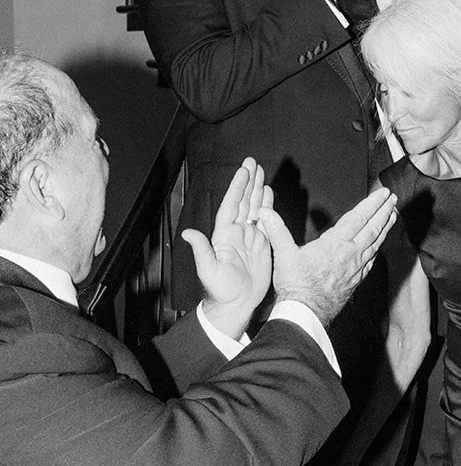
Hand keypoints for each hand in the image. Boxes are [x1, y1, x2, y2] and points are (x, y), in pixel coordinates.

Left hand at [186, 157, 272, 332]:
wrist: (236, 304)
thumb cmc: (220, 290)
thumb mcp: (208, 270)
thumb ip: (201, 250)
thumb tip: (187, 234)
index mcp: (224, 235)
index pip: (231, 205)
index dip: (237, 188)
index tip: (243, 171)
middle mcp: (236, 232)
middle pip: (243, 201)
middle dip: (249, 181)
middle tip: (253, 162)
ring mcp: (249, 237)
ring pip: (254, 207)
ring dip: (258, 190)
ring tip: (262, 172)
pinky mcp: (261, 245)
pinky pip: (265, 221)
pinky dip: (267, 206)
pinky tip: (268, 195)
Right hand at [263, 186, 396, 326]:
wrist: (306, 313)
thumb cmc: (296, 286)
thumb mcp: (284, 254)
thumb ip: (276, 230)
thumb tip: (265, 213)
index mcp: (335, 244)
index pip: (358, 218)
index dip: (372, 204)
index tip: (382, 194)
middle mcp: (350, 254)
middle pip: (373, 228)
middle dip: (384, 211)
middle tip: (394, 199)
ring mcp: (355, 268)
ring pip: (375, 243)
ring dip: (385, 228)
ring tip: (393, 216)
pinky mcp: (355, 279)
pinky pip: (371, 260)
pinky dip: (377, 249)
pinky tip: (378, 246)